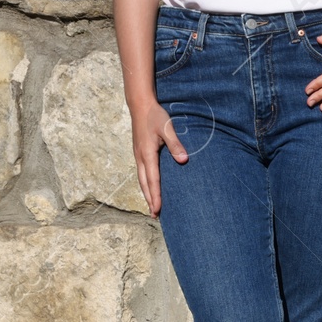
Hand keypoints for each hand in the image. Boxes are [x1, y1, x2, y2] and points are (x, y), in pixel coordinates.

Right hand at [130, 97, 185, 216]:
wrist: (140, 105)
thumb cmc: (155, 116)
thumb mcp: (167, 128)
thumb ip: (175, 144)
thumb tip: (183, 160)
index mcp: (147, 154)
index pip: (153, 180)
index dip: (156, 196)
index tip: (158, 210)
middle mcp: (140, 157)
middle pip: (145, 184)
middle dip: (150, 200)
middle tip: (155, 216)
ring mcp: (138, 155)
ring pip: (142, 179)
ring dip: (147, 194)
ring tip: (152, 207)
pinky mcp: (139, 152)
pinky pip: (142, 173)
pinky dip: (146, 184)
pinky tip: (150, 189)